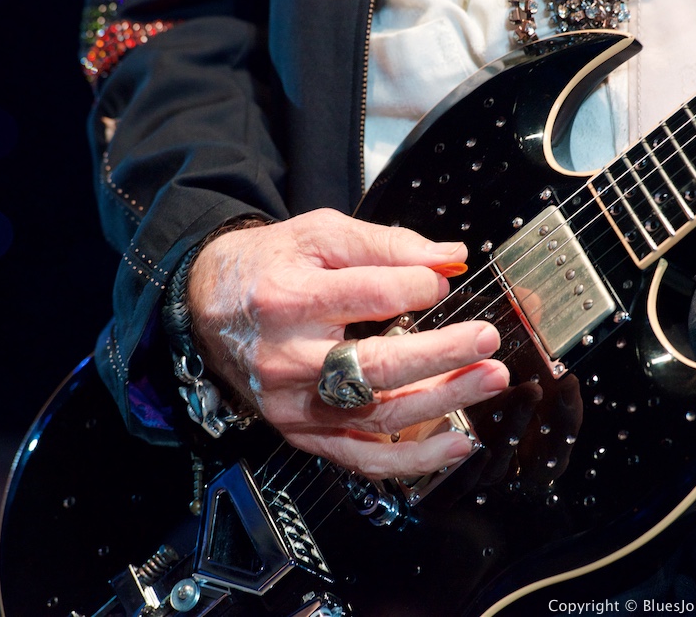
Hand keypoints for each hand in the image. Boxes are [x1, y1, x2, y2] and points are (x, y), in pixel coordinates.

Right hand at [187, 208, 509, 478]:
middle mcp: (286, 358)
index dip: (416, 286)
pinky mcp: (301, 433)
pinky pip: (360, 458)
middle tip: (487, 339)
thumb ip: (385, 244)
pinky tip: (454, 444)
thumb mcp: (318, 235)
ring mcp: (293, 404)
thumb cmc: (266, 268)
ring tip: (487, 380)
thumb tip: (449, 257)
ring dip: (442, 402)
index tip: (440, 281)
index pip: (368, 296)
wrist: (208, 306)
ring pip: (377, 414)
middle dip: (442, 355)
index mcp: (287, 299)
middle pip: (376, 367)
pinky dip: (412, 460)